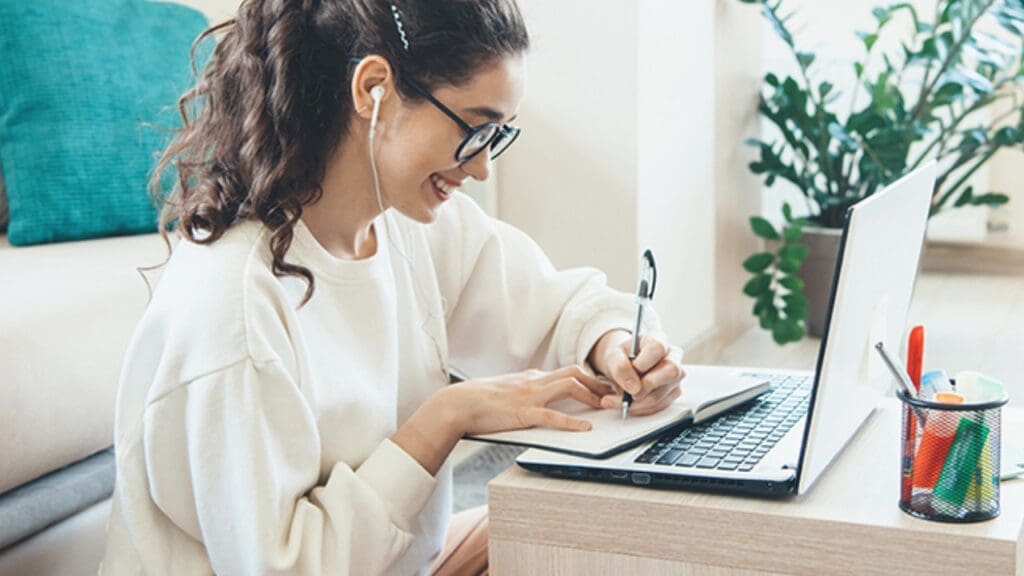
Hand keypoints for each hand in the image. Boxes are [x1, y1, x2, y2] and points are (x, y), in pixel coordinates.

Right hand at [446, 365, 607, 435]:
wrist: (458, 404)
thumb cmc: (478, 400)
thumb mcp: (507, 390)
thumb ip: (524, 391)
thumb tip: (538, 395)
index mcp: (531, 377)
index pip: (566, 371)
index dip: (588, 378)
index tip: (602, 387)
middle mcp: (534, 381)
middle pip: (574, 372)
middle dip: (597, 382)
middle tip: (613, 394)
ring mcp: (529, 395)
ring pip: (569, 385)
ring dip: (591, 395)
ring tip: (605, 406)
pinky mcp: (523, 413)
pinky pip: (553, 416)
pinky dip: (572, 422)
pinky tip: (585, 429)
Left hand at [588, 329, 685, 416]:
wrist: (623, 367)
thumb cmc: (621, 357)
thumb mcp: (613, 357)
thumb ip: (620, 367)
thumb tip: (633, 388)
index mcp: (657, 339)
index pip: (658, 348)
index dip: (645, 362)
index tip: (633, 369)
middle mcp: (672, 356)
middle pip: (671, 371)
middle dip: (647, 386)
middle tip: (628, 392)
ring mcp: (675, 376)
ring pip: (664, 392)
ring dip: (638, 402)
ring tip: (618, 400)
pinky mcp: (673, 392)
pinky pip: (660, 405)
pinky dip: (641, 409)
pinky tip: (628, 404)